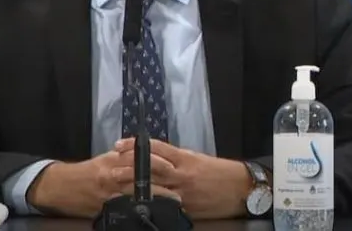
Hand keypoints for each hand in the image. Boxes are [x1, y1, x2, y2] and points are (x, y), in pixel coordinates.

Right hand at [27, 150, 181, 218]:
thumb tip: (147, 155)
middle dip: (160, 186)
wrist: (65, 186)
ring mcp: (109, 193)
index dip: (156, 163)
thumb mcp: (107, 159)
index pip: (139, 159)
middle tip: (179, 193)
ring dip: (155, 200)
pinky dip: (139, 210)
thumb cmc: (89, 171)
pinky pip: (125, 208)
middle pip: (140, 179)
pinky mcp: (106, 206)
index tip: (173, 168)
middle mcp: (112, 175)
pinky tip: (151, 214)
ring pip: (135, 195)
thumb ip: (125, 158)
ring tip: (172, 205)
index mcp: (114, 160)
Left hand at [114, 138, 251, 219]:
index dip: (136, 145)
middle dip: (129, 165)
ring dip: (133, 183)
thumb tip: (155, 156)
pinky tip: (137, 201)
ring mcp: (183, 192)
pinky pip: (165, 204)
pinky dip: (150, 201)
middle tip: (111, 163)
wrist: (240, 189)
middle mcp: (182, 174)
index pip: (155, 148)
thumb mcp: (197, 158)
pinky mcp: (186, 208)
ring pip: (154, 186)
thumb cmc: (219, 172)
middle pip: (151, 167)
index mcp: (185, 158)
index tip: (120, 144)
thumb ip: (176, 158)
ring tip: (116, 181)